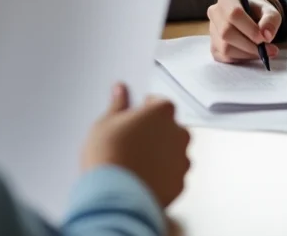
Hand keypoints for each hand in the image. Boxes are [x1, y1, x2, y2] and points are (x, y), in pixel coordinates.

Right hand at [81, 84, 190, 206]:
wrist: (114, 196)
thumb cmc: (109, 157)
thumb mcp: (105, 123)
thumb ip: (118, 104)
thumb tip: (120, 91)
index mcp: (161, 112)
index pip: (159, 103)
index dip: (145, 109)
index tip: (134, 116)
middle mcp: (178, 134)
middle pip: (171, 128)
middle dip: (156, 133)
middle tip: (133, 141)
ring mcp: (181, 160)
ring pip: (174, 153)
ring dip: (161, 155)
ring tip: (137, 163)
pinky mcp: (180, 184)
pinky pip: (173, 175)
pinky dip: (163, 176)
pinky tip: (143, 179)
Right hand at [207, 0, 280, 63]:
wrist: (251, 17)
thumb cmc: (258, 12)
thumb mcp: (270, 10)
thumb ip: (271, 20)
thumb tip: (266, 35)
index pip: (234, 14)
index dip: (250, 29)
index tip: (265, 38)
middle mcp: (215, 12)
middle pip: (227, 33)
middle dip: (250, 45)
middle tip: (268, 50)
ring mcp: (212, 30)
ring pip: (225, 48)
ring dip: (247, 54)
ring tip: (263, 52)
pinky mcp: (213, 46)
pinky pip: (225, 57)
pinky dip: (242, 58)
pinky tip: (252, 53)